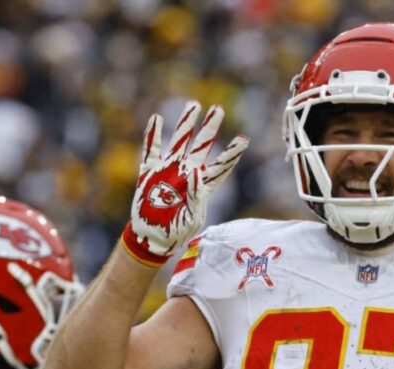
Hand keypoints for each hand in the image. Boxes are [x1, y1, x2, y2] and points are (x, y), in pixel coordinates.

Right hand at [121, 100, 248, 265]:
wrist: (152, 238)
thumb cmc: (176, 231)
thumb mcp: (192, 219)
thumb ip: (195, 197)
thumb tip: (195, 174)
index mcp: (202, 186)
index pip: (220, 166)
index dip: (231, 153)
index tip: (243, 139)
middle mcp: (187, 173)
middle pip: (201, 146)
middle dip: (209, 127)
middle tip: (218, 109)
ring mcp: (168, 170)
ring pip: (179, 141)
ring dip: (185, 124)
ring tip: (193, 105)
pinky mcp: (150, 173)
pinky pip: (152, 151)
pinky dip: (153, 135)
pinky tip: (157, 119)